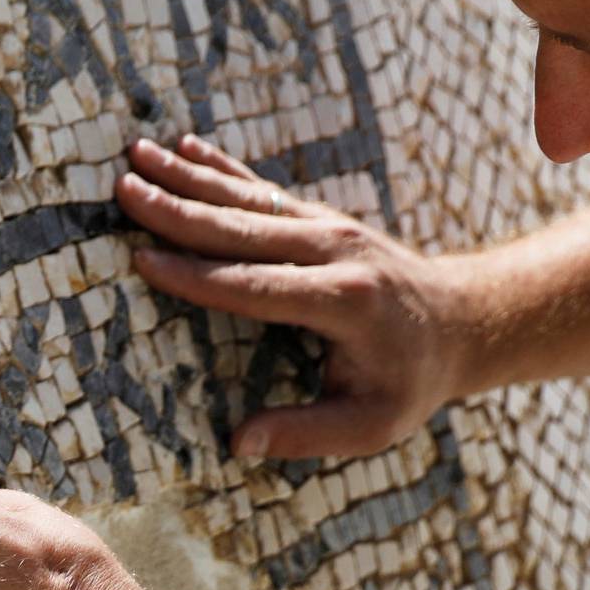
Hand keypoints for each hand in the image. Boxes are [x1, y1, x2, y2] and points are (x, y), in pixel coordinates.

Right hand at [117, 134, 475, 460]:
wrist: (466, 322)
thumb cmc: (410, 383)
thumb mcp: (370, 425)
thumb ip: (304, 433)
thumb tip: (239, 442)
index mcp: (342, 302)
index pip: (252, 286)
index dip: (194, 275)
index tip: (142, 258)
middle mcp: (335, 252)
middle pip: (242, 229)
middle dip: (177, 209)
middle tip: (124, 190)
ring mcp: (330, 227)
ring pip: (248, 199)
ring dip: (189, 175)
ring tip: (138, 155)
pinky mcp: (324, 219)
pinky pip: (264, 191)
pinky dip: (223, 168)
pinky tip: (187, 147)